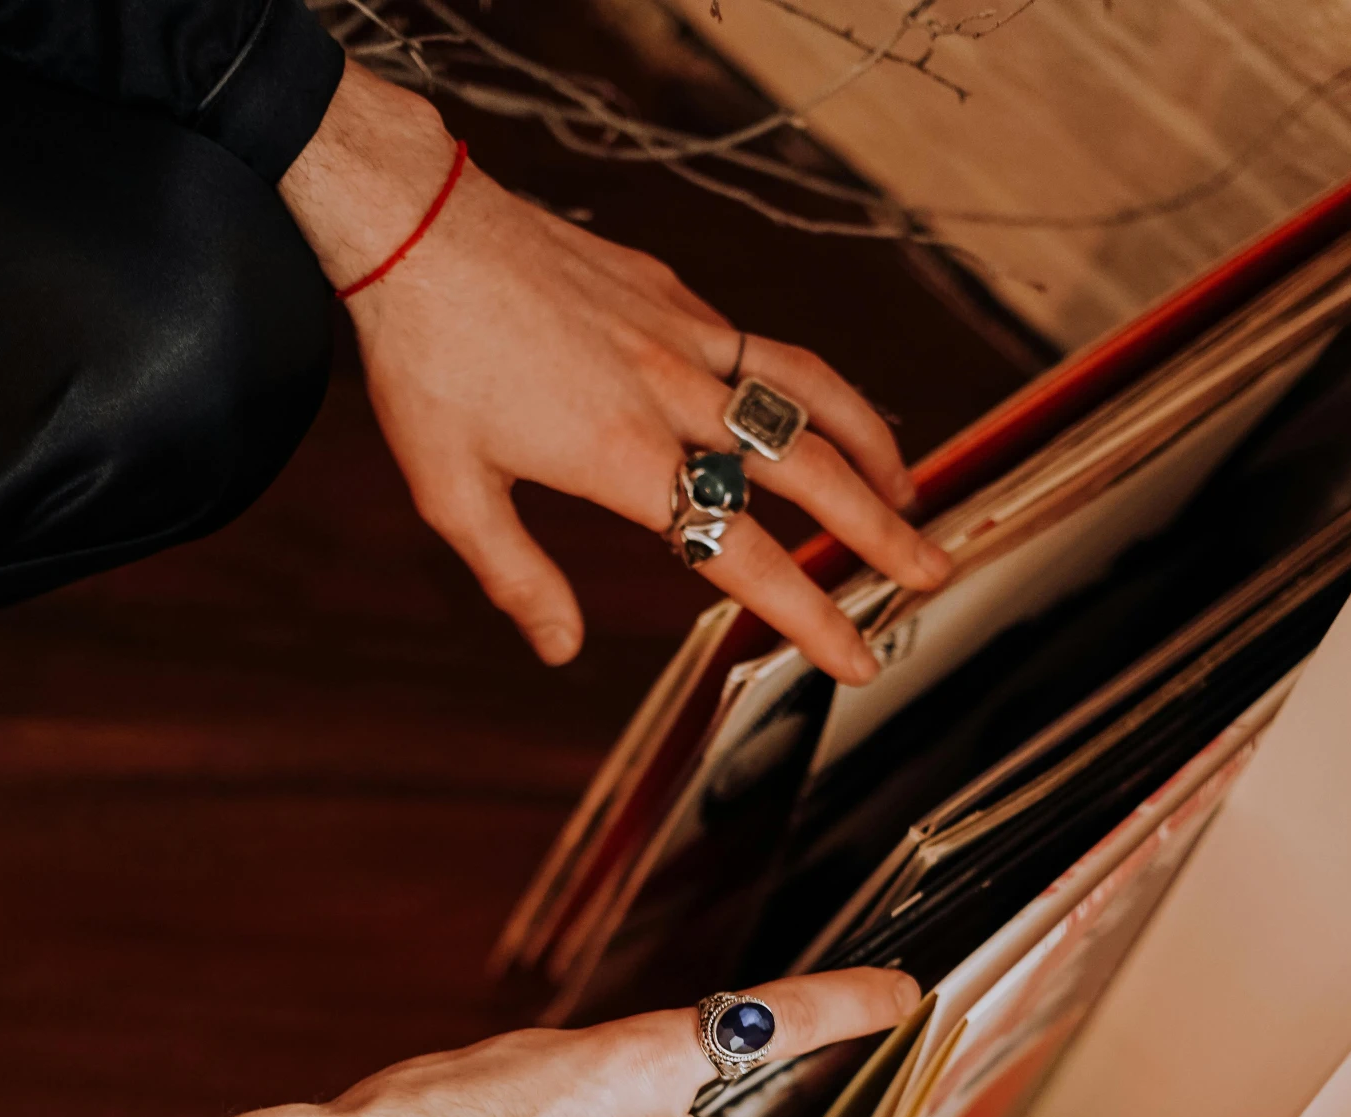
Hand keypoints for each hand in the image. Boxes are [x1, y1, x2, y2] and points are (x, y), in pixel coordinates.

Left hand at [279, 65, 949, 685]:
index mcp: (622, 456)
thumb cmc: (425, 362)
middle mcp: (670, 393)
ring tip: (907, 493)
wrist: (416, 223)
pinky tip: (814, 416)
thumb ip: (516, 577)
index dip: (811, 614)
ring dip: (871, 446)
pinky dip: (810, 389)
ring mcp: (681, 334)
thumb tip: (561, 651)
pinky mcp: (673, 293)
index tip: (859, 658)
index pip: (742, 552)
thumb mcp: (450, 492)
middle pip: (807, 471)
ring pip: (807, 393)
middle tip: (934, 573)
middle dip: (882, 531)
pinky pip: (764, 348)